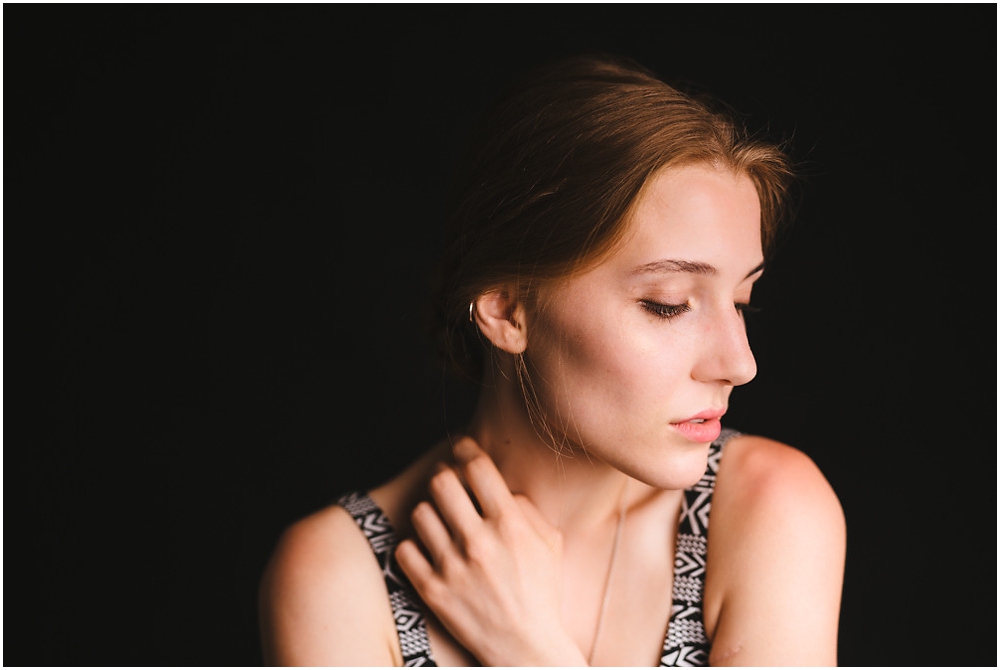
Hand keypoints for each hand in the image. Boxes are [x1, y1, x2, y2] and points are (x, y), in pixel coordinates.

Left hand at [395, 438, 586, 665]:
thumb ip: (525, 507)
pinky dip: (415, 545)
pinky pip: (406, 549)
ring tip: (440, 520)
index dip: (466, 449)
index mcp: (510, 525)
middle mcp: (479, 541)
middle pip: (441, 482)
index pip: (477, 467)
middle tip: (447, 483)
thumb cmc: (541, 591)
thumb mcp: (549, 543)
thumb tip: (500, 487)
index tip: (461, 449)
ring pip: (421, 512)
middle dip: (443, 476)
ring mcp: (453, 567)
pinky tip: (429, 550)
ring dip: (429, 511)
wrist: (526, 647)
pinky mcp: (433, 590)